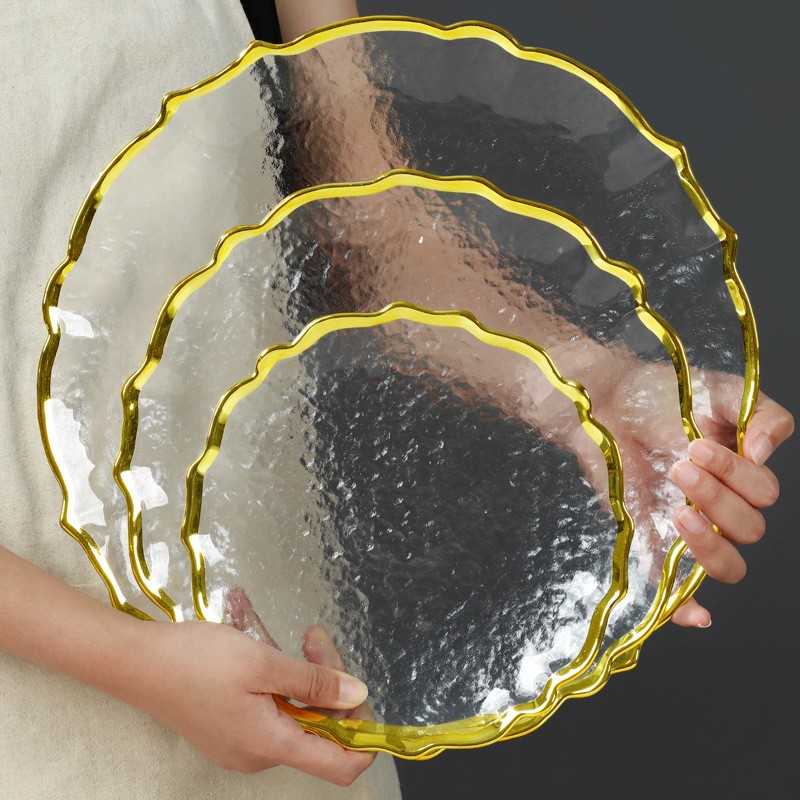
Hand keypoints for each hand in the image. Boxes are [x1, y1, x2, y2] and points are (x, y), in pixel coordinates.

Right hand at [125, 610, 374, 782]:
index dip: (364, 733)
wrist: (134, 662)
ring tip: (293, 636)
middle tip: (314, 636)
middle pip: (320, 727)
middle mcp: (259, 754)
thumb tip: (358, 695)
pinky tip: (268, 649)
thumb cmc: (194, 661)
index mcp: (270, 745)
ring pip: (297, 713)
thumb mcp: (262, 663)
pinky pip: (272, 709)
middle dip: (327, 679)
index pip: (342, 765)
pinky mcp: (230, 728)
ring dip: (302, 674)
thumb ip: (314, 682)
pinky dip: (280, 680)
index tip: (360, 691)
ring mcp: (242, 743)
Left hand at [558, 350, 792, 627]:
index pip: (763, 494)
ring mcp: (688, 528)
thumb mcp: (716, 391)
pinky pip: (676, 586)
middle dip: (716, 498)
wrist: (606, 403)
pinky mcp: (652, 539)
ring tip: (679, 512)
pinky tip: (694, 617)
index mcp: (742, 474)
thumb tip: (764, 453)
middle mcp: (720, 506)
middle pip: (748, 529)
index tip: (696, 445)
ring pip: (727, 564)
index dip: (735, 474)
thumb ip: (759, 414)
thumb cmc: (661, 396)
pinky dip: (687, 606)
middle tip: (679, 466)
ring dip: (709, 544)